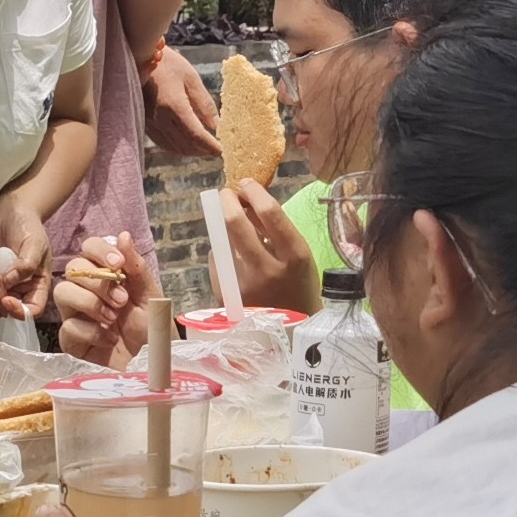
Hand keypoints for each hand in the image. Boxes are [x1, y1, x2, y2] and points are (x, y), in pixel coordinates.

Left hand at [0, 194, 51, 320]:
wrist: (9, 212)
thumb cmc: (28, 227)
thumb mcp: (34, 244)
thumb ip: (26, 265)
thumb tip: (9, 283)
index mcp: (37, 286)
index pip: (32, 311)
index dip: (19, 313)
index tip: (7, 300)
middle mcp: (20, 290)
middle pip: (8, 312)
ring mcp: (2, 286)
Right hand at [52, 232, 154, 363]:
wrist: (154, 365)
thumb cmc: (152, 329)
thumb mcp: (150, 296)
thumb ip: (136, 268)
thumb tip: (123, 236)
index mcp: (107, 275)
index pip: (89, 248)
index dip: (100, 251)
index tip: (118, 264)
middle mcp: (87, 291)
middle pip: (73, 268)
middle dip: (97, 281)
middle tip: (122, 300)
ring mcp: (76, 315)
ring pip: (62, 292)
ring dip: (90, 302)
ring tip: (112, 319)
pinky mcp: (71, 341)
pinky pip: (67, 327)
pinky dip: (91, 332)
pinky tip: (108, 340)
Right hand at [143, 42, 219, 156]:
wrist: (137, 57)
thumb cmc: (167, 63)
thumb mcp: (191, 78)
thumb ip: (204, 103)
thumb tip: (216, 124)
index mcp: (173, 106)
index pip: (195, 135)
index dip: (210, 146)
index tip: (222, 151)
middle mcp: (160, 118)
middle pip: (185, 145)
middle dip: (203, 151)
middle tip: (217, 150)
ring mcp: (150, 122)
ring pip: (173, 147)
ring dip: (191, 151)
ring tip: (205, 149)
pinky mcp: (145, 123)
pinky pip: (163, 143)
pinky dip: (177, 147)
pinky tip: (187, 144)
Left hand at [227, 180, 320, 314]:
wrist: (294, 333)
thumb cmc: (299, 288)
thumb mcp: (299, 258)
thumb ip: (277, 232)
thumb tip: (248, 202)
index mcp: (295, 256)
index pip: (270, 212)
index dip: (254, 191)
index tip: (245, 183)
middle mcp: (269, 269)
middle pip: (236, 224)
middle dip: (227, 201)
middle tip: (226, 194)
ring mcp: (245, 285)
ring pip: (222, 241)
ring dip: (223, 227)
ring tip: (232, 228)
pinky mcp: (228, 296)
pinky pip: (217, 261)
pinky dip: (222, 252)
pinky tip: (232, 257)